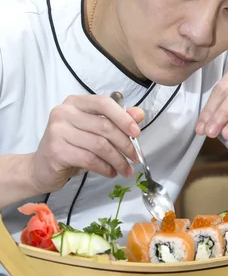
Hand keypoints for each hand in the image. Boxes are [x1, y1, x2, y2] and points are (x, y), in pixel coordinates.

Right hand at [29, 95, 144, 193]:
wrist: (41, 167)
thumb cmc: (71, 146)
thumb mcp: (94, 131)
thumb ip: (116, 120)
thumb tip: (139, 114)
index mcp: (75, 103)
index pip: (104, 103)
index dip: (123, 118)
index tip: (137, 133)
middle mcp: (64, 113)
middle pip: (104, 127)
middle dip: (125, 144)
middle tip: (135, 157)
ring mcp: (57, 131)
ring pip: (100, 145)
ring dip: (118, 160)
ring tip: (125, 169)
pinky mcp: (56, 151)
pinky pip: (90, 159)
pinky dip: (105, 168)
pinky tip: (111, 172)